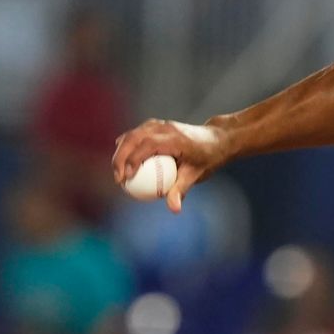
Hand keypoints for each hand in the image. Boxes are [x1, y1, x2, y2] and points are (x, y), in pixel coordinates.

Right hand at [112, 118, 232, 213]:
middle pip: (133, 138)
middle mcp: (163, 127)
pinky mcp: (154, 125)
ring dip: (120, 153)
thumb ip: (181, 190)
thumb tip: (174, 209)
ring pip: (131, 135)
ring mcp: (157, 124)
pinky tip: (122, 164)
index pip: (147, 145)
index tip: (127, 178)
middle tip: (118, 180)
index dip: (133, 160)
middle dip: (120, 158)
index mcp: (174, 137)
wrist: (214, 139)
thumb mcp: (196, 175)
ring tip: (118, 174)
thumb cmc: (207, 158)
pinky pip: (135, 135)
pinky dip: (126, 148)